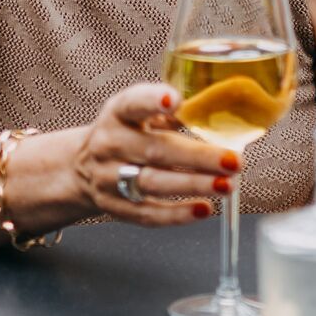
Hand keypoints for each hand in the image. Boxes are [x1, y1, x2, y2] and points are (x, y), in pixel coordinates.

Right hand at [71, 81, 233, 226]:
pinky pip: (147, 214)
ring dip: (193, 185)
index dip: (151, 101)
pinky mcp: (115, 207)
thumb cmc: (126, 133)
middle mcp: (109, 145)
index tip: (174, 100)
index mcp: (118, 114)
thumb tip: (217, 112)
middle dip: (197, 156)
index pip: (132, 104)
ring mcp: (108, 178)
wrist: (82, 167)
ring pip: (152, 183)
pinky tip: (204, 209)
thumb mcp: (138, 113)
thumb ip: (171, 111)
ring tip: (226, 186)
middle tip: (233, 161)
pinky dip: (177, 214)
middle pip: (154, 151)